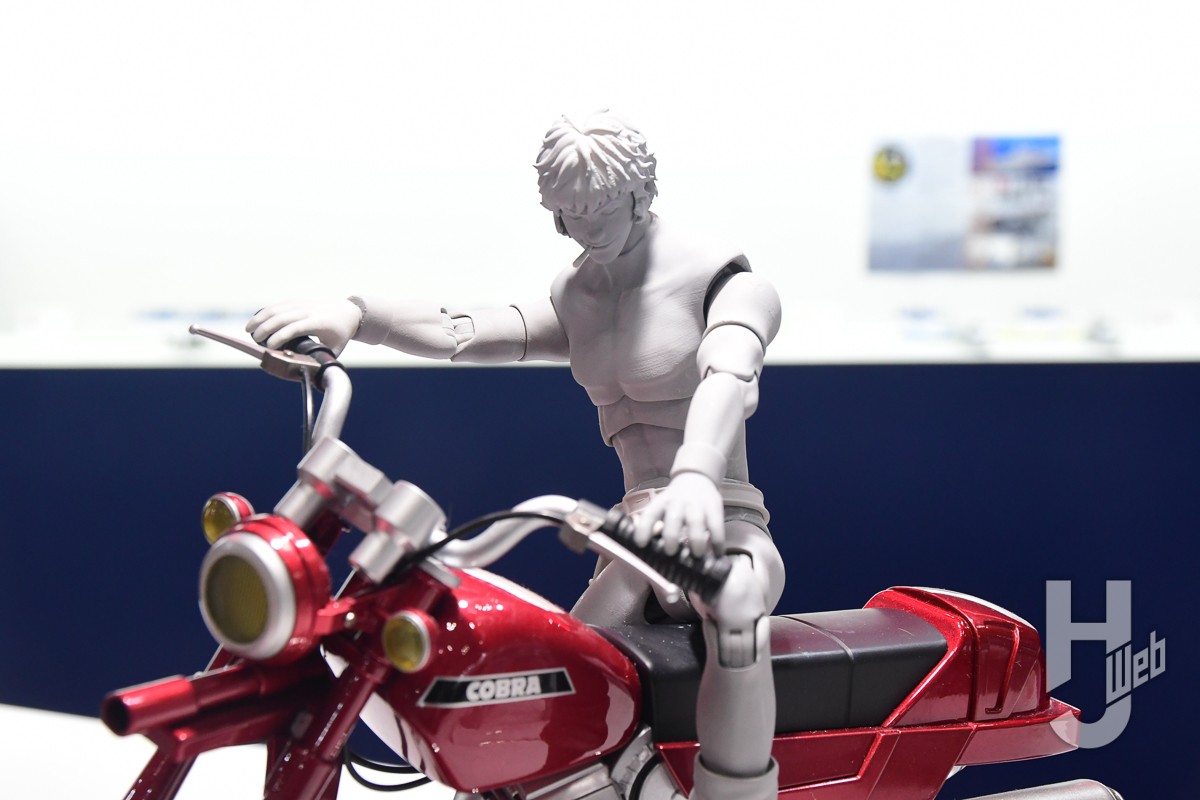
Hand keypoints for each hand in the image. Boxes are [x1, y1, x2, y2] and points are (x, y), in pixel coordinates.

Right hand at [246, 299, 361, 355]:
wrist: (349, 312)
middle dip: (266, 328)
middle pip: (282, 317)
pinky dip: (264, 312)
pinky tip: (255, 321)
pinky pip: (278, 305)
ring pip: (277, 309)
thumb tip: (307, 375)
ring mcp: (302, 304)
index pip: (295, 328)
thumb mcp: (334, 350)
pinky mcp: (297, 301)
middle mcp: (309, 311)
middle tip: (255, 341)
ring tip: (248, 330)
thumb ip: (320, 360)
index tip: (270, 347)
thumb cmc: (340, 335)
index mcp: (319, 323)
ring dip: (260, 318)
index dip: (280, 337)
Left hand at [633, 472, 724, 557]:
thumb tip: (642, 545)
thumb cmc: (674, 502)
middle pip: (674, 518)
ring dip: (696, 539)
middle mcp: (678, 503)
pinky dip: (718, 541)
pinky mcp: (715, 509)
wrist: (697, 478)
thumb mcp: (661, 506)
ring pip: (696, 521)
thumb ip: (653, 524)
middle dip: (671, 535)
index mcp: (662, 503)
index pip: (650, 514)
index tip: (640, 543)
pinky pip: (717, 526)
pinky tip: (717, 554)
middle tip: (670, 552)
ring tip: (697, 554)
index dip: (644, 528)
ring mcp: (698, 505)